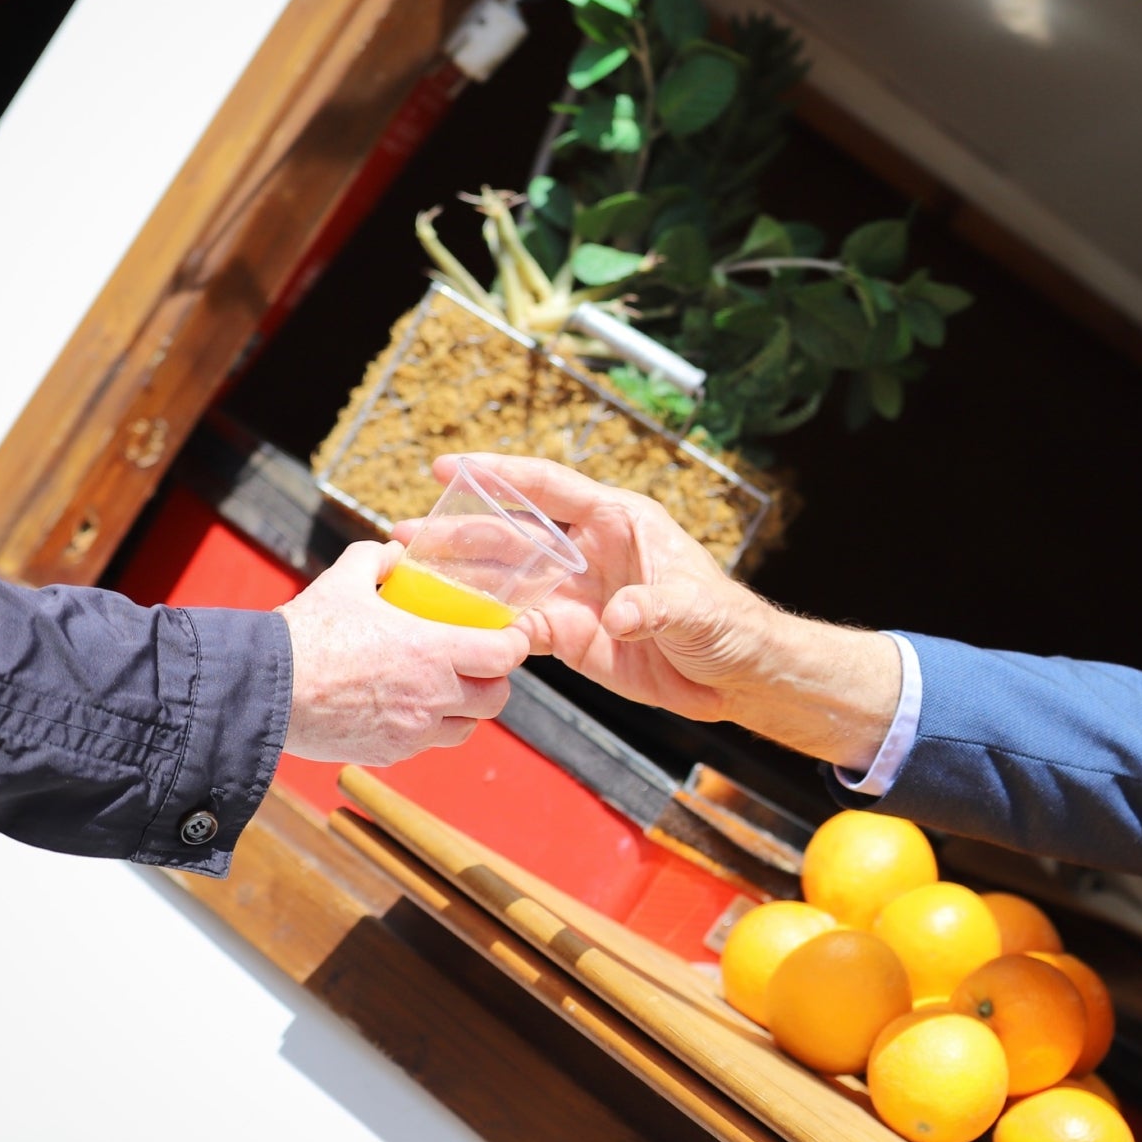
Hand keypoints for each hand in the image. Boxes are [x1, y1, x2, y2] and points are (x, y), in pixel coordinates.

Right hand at [276, 540, 527, 763]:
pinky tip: (403, 708)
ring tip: (442, 690)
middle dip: (492, 681)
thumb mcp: (343, 580)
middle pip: (496, 699)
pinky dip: (425, 729)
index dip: (513, 644)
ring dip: (462, 710)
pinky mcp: (389, 754)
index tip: (506, 636)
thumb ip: (375, 559)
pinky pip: (425, 745)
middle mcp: (432, 696)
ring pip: (466, 729)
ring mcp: (412, 731)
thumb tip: (395, 551)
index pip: (505, 655)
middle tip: (476, 665)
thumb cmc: (306, 634)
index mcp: (433, 651)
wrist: (262, 690)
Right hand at [419, 454, 900, 767]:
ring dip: (459, 577)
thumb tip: (618, 616)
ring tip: (407, 572)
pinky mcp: (571, 635)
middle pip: (512, 533)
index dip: (497, 475)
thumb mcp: (696, 610)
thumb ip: (655, 609)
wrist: (736, 675)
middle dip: (459, 531)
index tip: (448, 466)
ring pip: (505, 578)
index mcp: (618, 521)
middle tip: (405, 530)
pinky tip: (445, 624)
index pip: (548, 488)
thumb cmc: (728, 624)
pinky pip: (517, 624)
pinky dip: (482, 624)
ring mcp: (577, 592)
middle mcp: (589, 551)